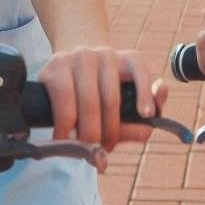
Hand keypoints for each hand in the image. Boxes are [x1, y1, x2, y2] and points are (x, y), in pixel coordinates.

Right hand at [38, 47, 168, 158]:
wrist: (65, 70)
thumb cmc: (98, 96)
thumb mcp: (120, 109)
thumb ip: (136, 122)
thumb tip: (147, 126)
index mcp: (128, 61)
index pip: (140, 70)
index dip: (145, 92)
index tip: (147, 115)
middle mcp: (105, 54)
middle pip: (111, 99)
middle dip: (108, 133)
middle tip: (103, 150)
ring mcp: (80, 55)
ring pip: (87, 102)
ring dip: (87, 134)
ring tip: (84, 147)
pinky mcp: (57, 63)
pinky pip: (64, 100)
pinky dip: (65, 126)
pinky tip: (64, 137)